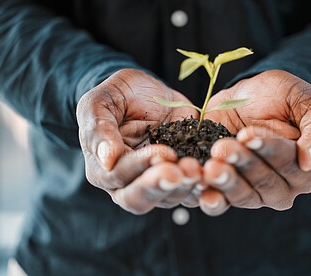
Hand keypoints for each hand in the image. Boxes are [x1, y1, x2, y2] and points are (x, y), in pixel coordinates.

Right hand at [76, 69, 200, 213]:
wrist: (147, 91)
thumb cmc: (119, 95)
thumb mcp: (101, 102)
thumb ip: (99, 128)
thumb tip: (106, 160)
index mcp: (102, 167)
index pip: (118, 175)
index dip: (140, 166)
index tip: (163, 152)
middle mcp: (127, 182)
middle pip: (139, 199)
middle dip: (162, 186)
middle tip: (182, 173)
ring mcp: (155, 181)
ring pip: (168, 198)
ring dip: (185, 186)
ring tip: (199, 169)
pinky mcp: (179, 175)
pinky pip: (190, 189)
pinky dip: (202, 184)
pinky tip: (212, 172)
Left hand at [199, 70, 310, 214]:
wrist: (247, 98)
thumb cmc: (282, 98)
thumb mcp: (307, 101)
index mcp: (306, 170)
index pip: (289, 163)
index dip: (267, 149)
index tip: (247, 134)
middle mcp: (282, 188)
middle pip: (264, 181)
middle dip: (242, 163)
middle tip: (222, 147)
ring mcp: (254, 193)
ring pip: (242, 195)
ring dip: (225, 181)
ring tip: (210, 166)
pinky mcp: (228, 190)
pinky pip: (221, 202)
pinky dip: (211, 199)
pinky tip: (202, 190)